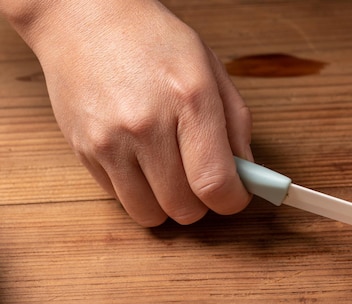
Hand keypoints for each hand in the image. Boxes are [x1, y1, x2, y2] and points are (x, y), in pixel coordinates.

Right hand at [14, 0, 251, 225]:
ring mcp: (110, 141)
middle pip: (185, 208)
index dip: (232, 200)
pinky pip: (120, 200)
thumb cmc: (153, 40)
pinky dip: (138, 192)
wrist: (84, 17)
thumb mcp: (211, 69)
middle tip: (202, 179)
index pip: (216, 183)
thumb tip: (247, 173)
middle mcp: (147, 125)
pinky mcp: (84, 151)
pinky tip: (142, 162)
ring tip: (171, 174)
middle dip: (202, 203)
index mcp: (191, 100)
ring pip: (150, 214)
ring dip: (168, 204)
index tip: (235, 195)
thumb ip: (237, 125)